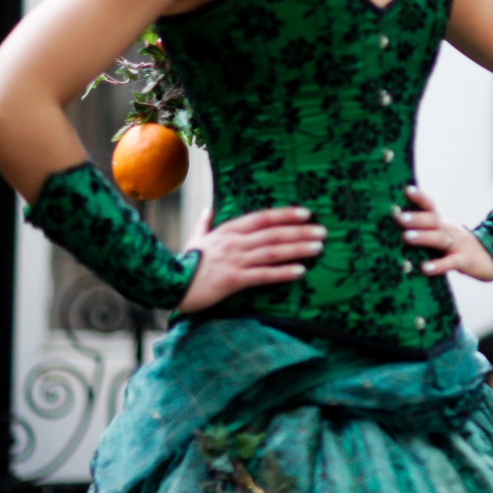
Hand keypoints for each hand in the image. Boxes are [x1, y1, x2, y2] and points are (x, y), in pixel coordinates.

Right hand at [177, 206, 320, 312]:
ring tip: (319, 248)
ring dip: (298, 249)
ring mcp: (234, 260)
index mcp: (228, 231)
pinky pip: (263, 275)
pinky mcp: (233, 280)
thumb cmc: (186, 262)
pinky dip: (283, 273)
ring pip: (272, 252)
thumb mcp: (196, 239)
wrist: (168, 284)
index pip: (263, 218)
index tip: (307, 213)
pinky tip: (301, 272)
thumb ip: (206, 224)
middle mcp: (235, 242)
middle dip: (301, 232)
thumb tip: (208, 209)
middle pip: (274, 234)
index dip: (285, 214)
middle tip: (324, 231)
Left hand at [399, 186, 492, 281]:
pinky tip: (425, 268)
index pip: (430, 206)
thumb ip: (423, 232)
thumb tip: (393, 229)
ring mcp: (458, 244)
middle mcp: (450, 230)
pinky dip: (438, 265)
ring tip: (406, 237)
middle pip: (433, 220)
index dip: (419, 197)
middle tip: (398, 217)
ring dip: (423, 237)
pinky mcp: (464, 260)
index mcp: (442, 223)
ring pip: (440, 238)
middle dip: (416, 218)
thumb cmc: (456, 247)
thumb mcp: (443, 234)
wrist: (490, 258)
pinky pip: (451, 262)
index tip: (406, 189)